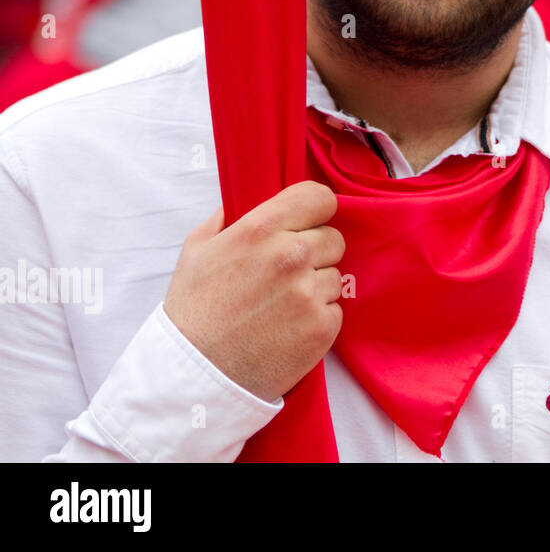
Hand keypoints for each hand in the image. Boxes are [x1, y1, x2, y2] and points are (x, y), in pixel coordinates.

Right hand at [163, 181, 343, 402]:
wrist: (197, 373)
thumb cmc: (193, 310)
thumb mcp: (197, 250)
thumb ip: (228, 217)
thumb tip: (247, 199)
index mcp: (261, 229)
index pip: (319, 197)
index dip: (315, 210)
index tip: (307, 222)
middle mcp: (291, 255)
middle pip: (333, 238)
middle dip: (316, 252)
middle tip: (286, 273)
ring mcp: (309, 292)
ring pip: (334, 275)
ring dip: (316, 287)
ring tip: (280, 305)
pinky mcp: (323, 326)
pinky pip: (335, 308)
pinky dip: (317, 317)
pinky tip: (288, 327)